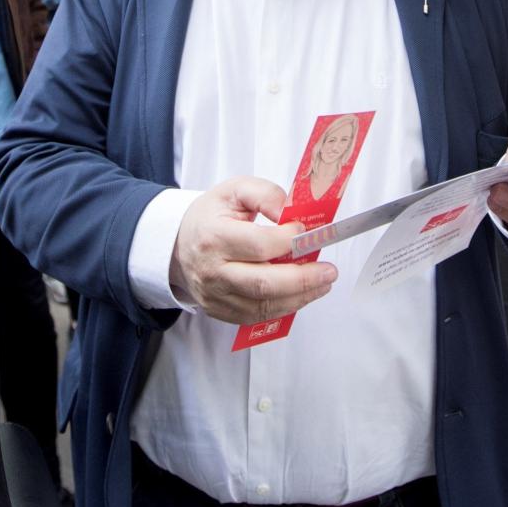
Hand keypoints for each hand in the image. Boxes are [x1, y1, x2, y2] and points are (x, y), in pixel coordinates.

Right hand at [170, 177, 338, 324]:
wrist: (179, 243)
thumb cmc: (211, 216)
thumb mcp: (235, 190)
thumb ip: (266, 195)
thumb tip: (291, 212)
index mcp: (213, 237)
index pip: (258, 245)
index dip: (288, 241)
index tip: (306, 233)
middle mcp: (212, 271)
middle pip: (263, 283)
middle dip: (303, 279)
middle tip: (329, 271)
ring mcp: (215, 296)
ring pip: (263, 305)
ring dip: (300, 297)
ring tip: (323, 283)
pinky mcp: (220, 311)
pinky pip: (257, 316)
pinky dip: (285, 307)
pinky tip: (302, 294)